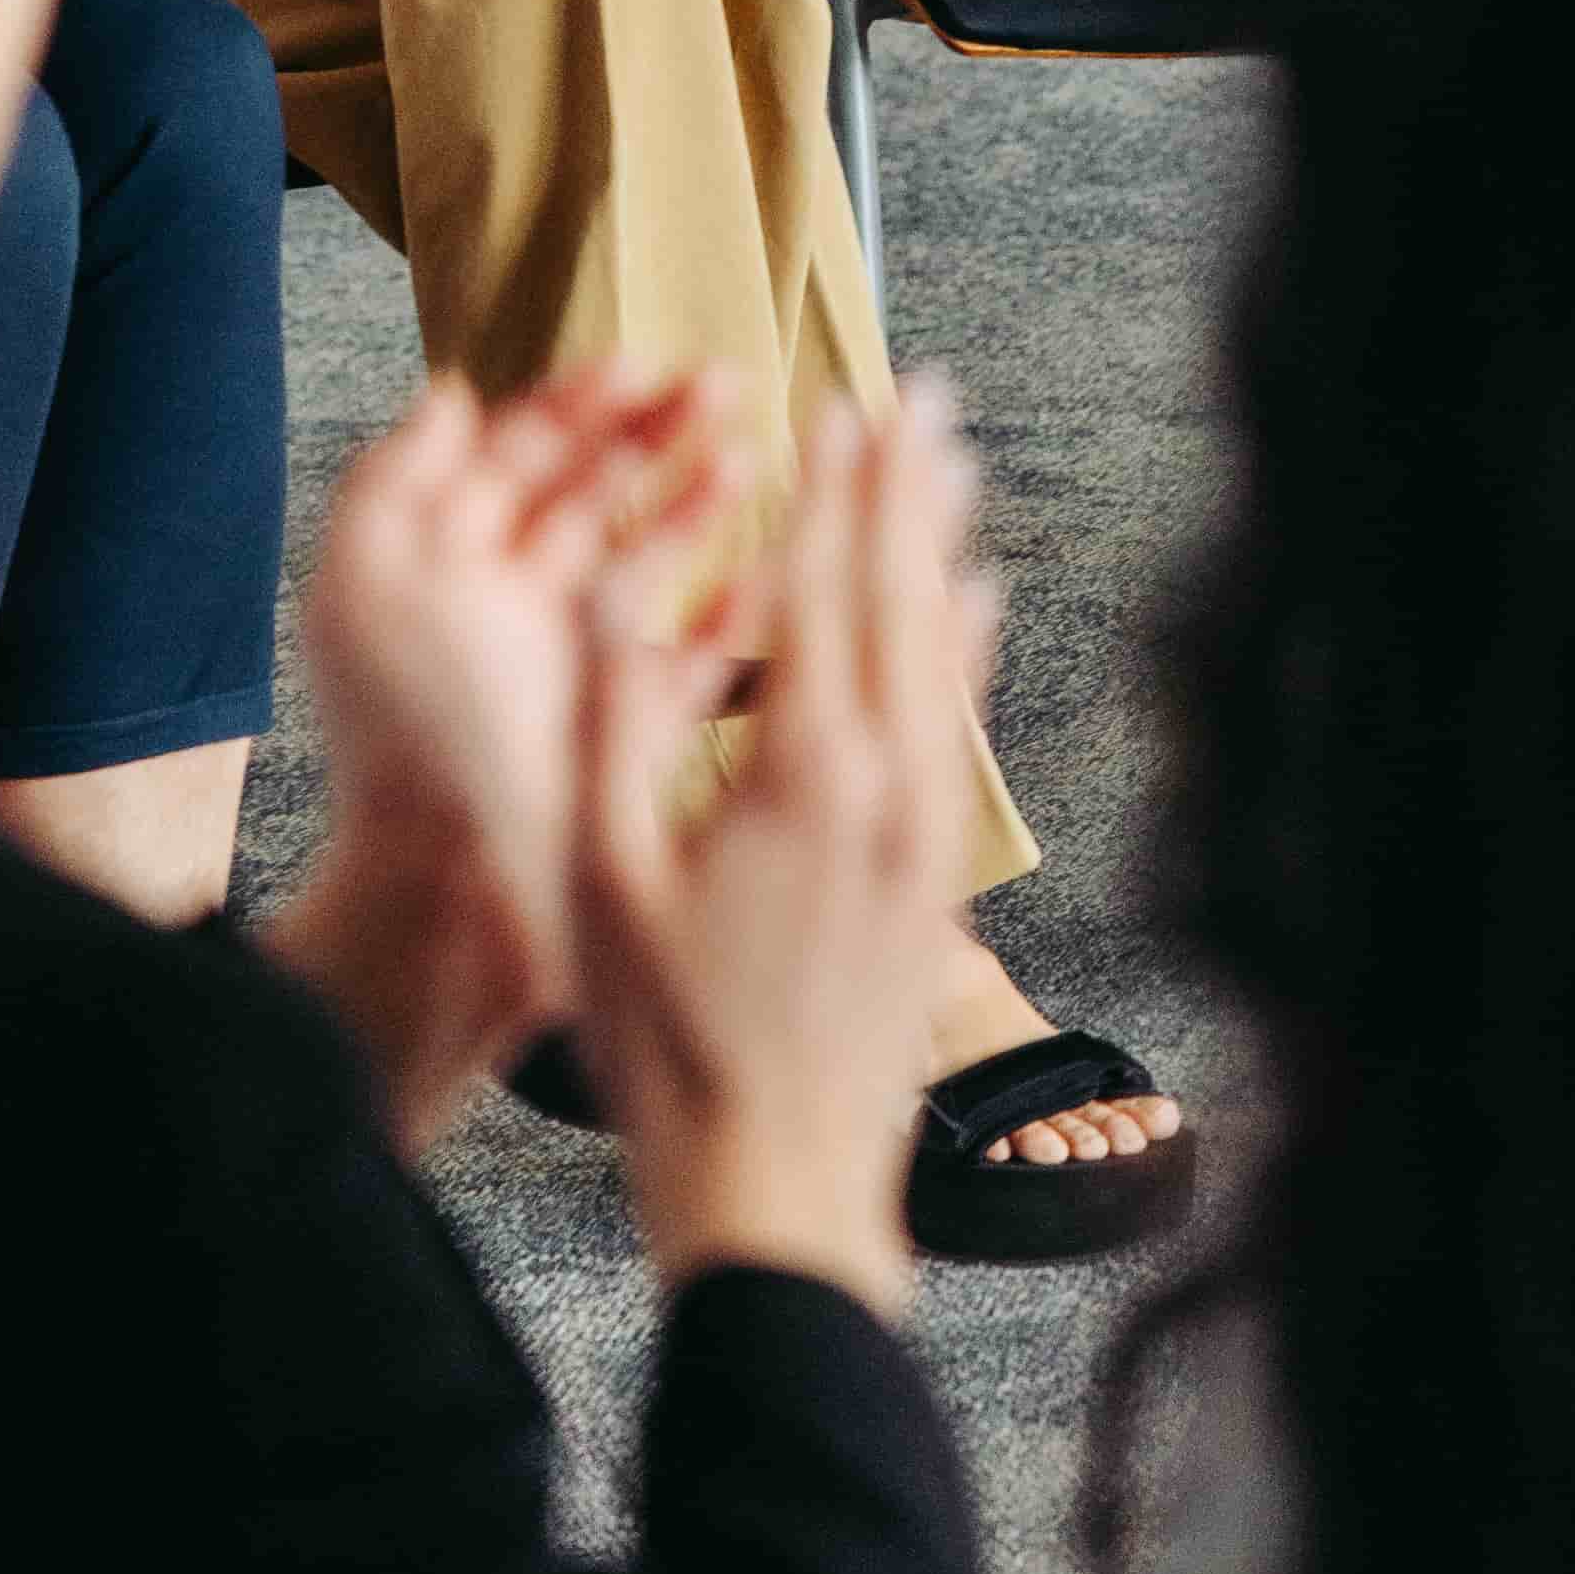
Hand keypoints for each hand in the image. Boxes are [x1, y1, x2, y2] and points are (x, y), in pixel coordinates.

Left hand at [278, 362, 758, 1125]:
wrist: (448, 885)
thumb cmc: (405, 738)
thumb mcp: (366, 584)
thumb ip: (398, 478)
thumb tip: (450, 390)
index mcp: (447, 569)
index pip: (517, 459)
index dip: (577, 403)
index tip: (642, 364)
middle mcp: (513, 611)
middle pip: (593, 496)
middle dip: (656, 433)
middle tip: (726, 383)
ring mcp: (576, 671)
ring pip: (649, 564)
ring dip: (700, 504)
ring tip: (751, 457)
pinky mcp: (630, 733)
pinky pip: (693, 660)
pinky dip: (731, 614)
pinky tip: (770, 571)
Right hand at [565, 377, 994, 1315]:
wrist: (782, 1181)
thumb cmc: (670, 1040)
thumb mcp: (602, 873)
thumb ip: (609, 716)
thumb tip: (604, 579)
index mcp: (805, 772)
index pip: (823, 589)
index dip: (829, 487)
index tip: (839, 400)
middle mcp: (889, 784)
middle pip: (905, 598)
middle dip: (906, 487)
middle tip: (919, 392)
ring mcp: (926, 830)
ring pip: (945, 650)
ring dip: (942, 545)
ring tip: (950, 462)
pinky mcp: (938, 872)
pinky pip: (959, 721)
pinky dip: (965, 643)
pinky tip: (972, 605)